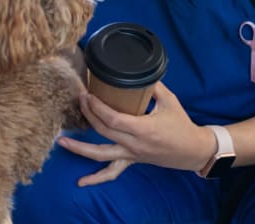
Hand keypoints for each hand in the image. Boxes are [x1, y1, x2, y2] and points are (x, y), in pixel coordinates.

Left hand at [57, 82, 215, 186]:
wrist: (191, 150)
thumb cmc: (181, 125)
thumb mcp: (170, 101)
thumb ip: (154, 86)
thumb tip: (137, 71)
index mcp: (143, 129)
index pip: (113, 119)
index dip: (97, 107)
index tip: (88, 95)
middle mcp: (134, 144)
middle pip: (103, 131)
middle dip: (88, 114)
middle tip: (80, 100)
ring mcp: (130, 155)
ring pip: (100, 155)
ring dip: (79, 148)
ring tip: (62, 141)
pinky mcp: (131, 160)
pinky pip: (111, 172)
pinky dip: (96, 178)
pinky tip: (81, 182)